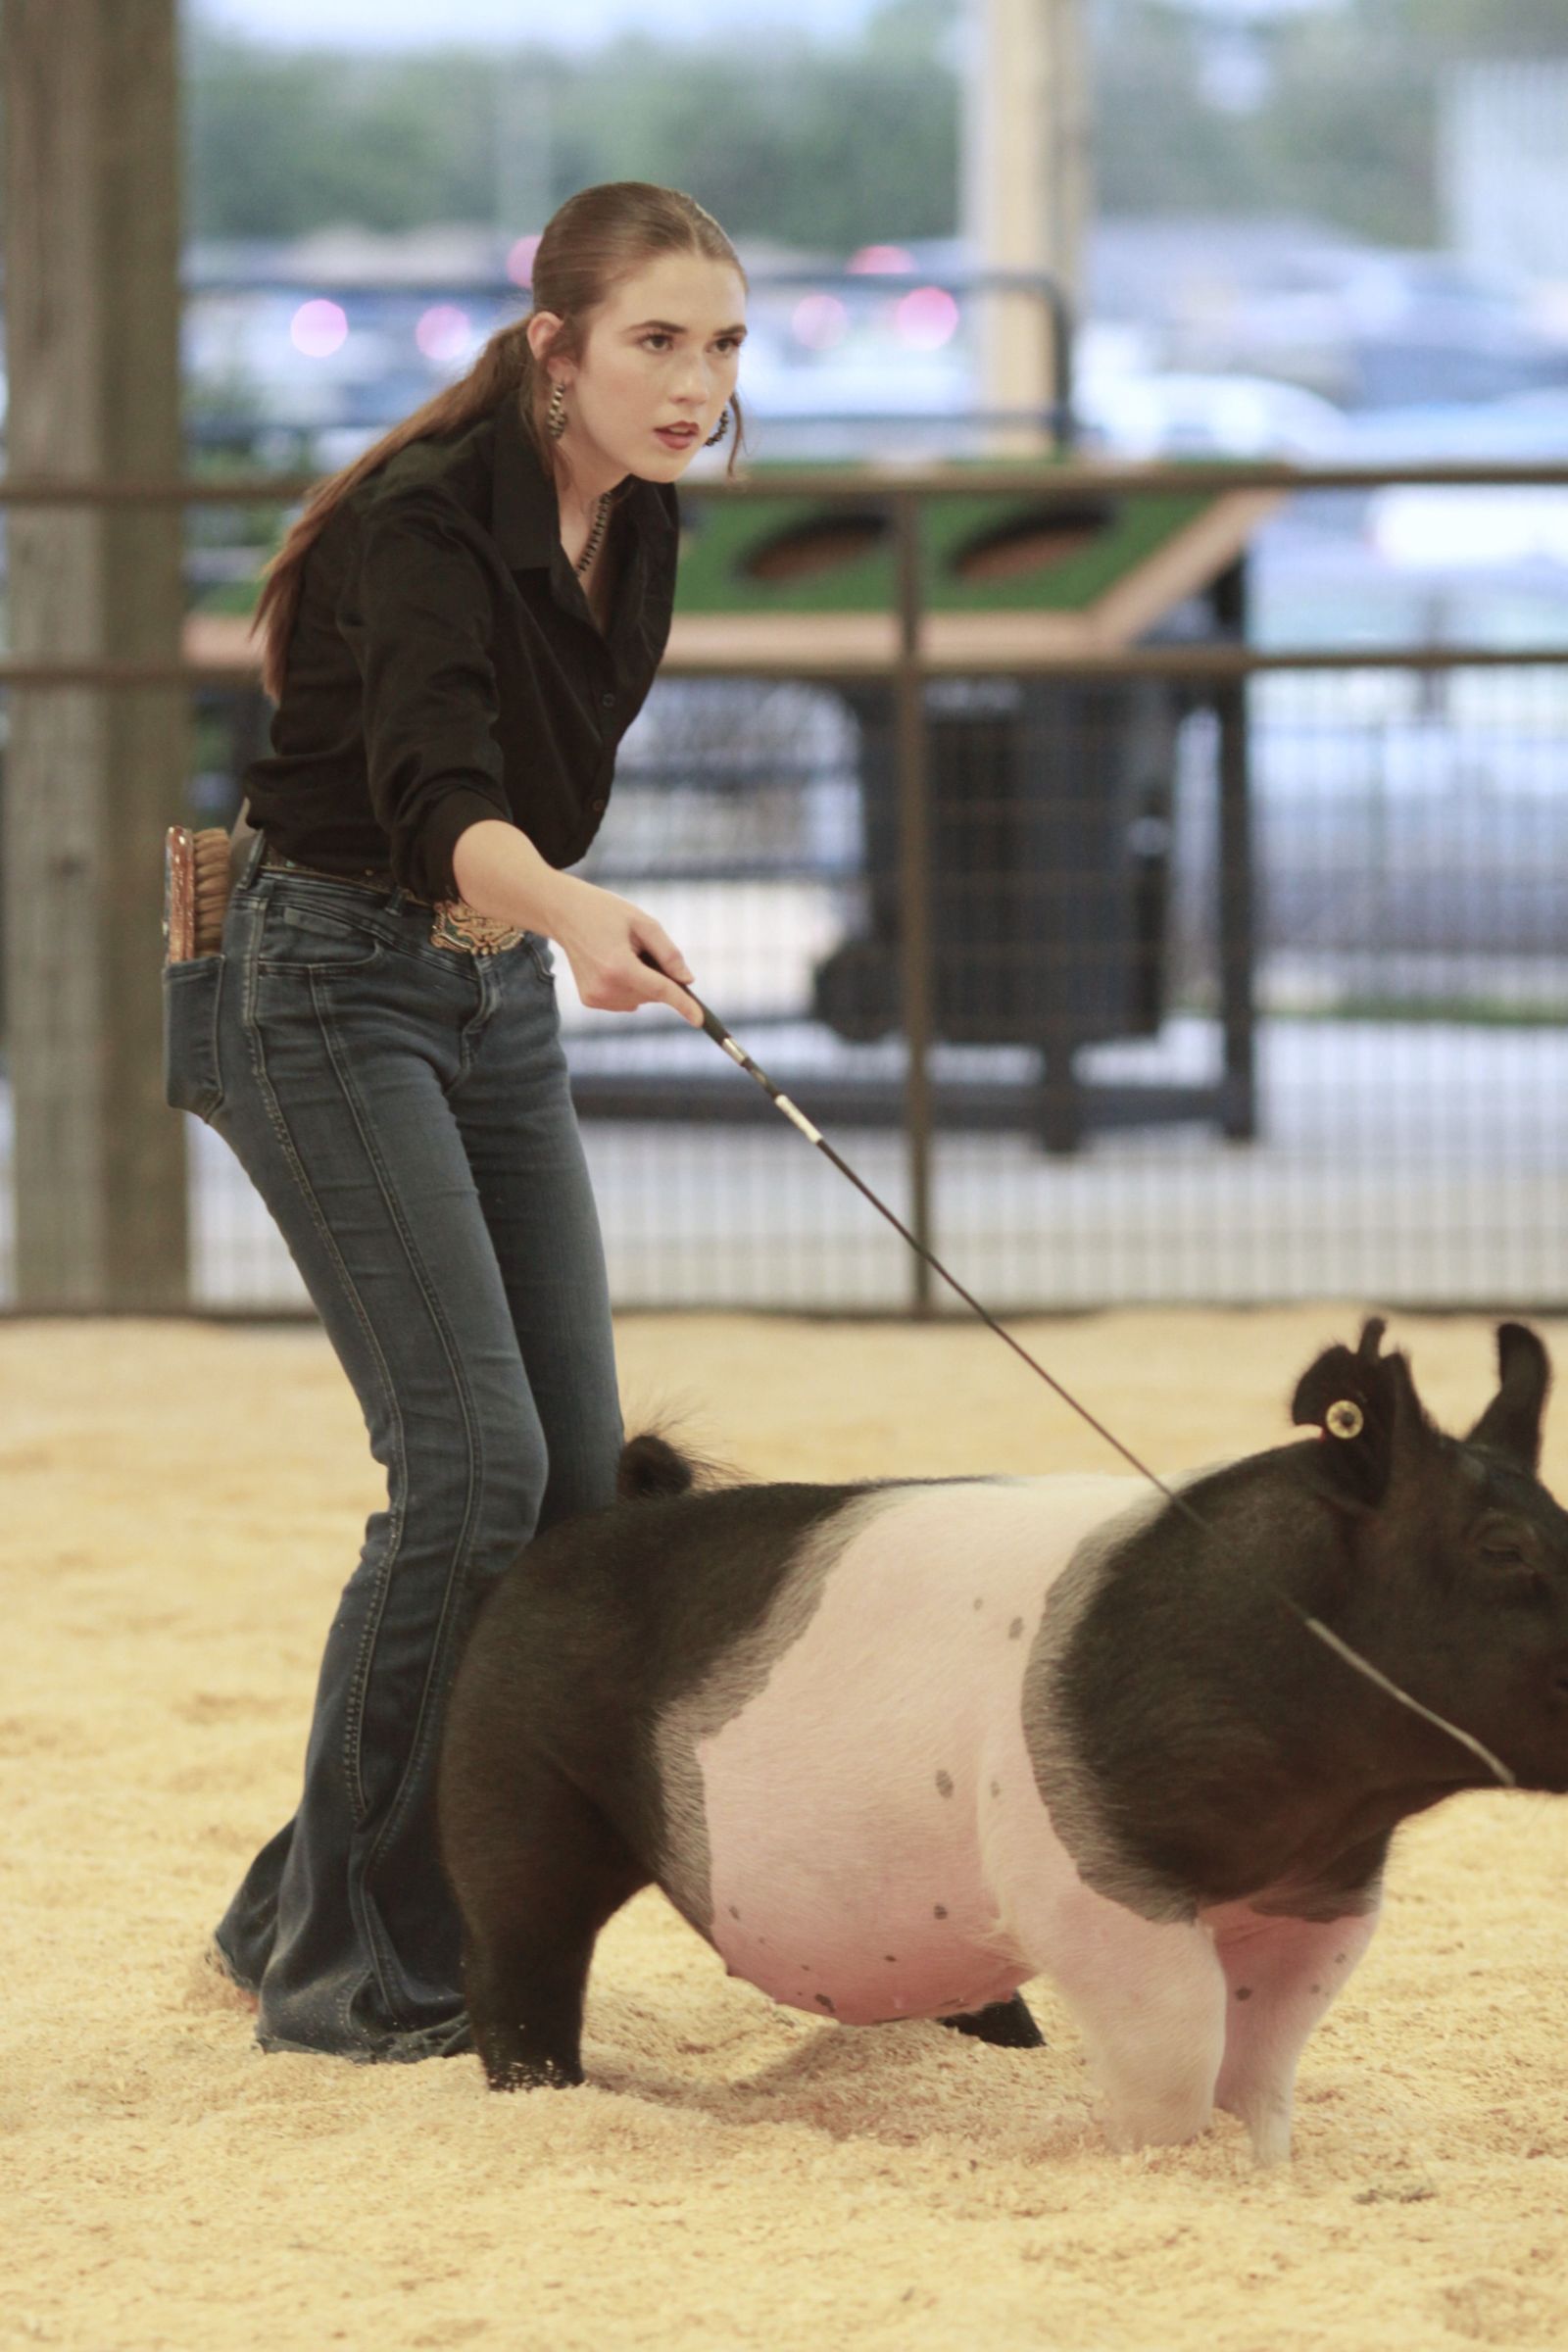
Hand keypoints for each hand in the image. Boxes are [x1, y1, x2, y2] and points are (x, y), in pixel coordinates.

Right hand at [549, 878, 702, 1026]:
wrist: (564, 914)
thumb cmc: (607, 913)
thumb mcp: (643, 923)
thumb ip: (669, 953)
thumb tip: (687, 981)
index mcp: (619, 966)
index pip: (660, 990)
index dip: (684, 1005)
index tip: (700, 1020)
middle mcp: (605, 988)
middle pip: (653, 994)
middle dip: (658, 976)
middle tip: (640, 949)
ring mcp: (596, 997)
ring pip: (641, 1000)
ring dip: (643, 981)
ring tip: (622, 954)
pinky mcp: (591, 1001)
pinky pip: (626, 1001)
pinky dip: (629, 986)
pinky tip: (613, 964)